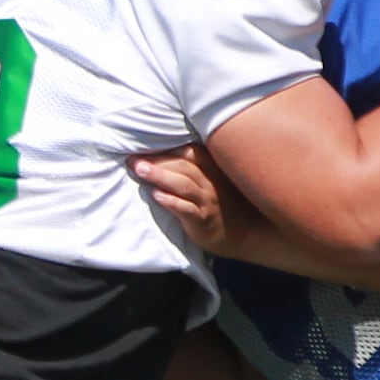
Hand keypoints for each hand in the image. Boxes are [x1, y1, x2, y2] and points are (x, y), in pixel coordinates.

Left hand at [132, 145, 262, 256]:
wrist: (245, 233)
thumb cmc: (222, 202)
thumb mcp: (213, 180)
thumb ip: (195, 167)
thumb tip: (160, 155)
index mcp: (212, 168)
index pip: (189, 152)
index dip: (167, 148)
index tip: (143, 145)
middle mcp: (211, 181)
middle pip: (183, 165)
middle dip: (157, 160)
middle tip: (133, 158)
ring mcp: (208, 201)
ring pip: (183, 184)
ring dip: (160, 176)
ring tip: (140, 170)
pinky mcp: (203, 220)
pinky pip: (187, 209)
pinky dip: (171, 201)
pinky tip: (156, 196)